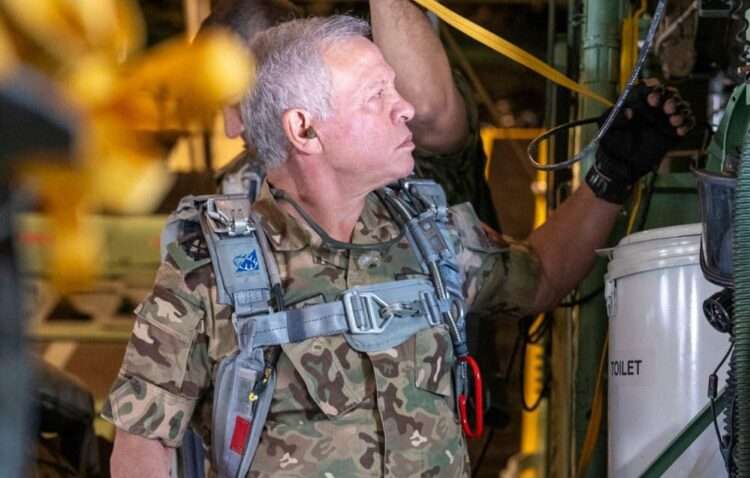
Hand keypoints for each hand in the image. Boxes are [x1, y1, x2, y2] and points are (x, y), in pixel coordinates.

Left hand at [585, 79, 694, 203]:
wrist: (621, 163)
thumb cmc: (612, 142)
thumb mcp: (608, 127)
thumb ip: (616, 117)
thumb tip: (629, 111)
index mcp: (639, 101)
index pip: (650, 87)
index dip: (654, 89)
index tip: (652, 99)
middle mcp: (654, 108)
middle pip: (670, 93)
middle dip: (671, 97)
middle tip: (667, 108)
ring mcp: (665, 119)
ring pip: (681, 106)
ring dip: (681, 110)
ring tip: (673, 120)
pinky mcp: (673, 132)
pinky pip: (687, 123)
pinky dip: (687, 123)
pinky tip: (680, 130)